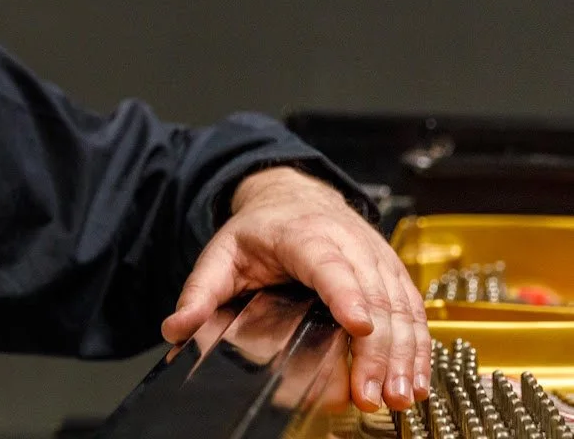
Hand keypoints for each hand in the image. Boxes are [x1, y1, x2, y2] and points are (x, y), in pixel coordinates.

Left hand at [159, 166, 428, 412]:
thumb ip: (199, 292)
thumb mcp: (221, 254)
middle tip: (373, 391)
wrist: (295, 197)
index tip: (359, 325)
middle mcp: (347, 242)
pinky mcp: (392, 272)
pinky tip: (415, 379)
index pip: (327, 264)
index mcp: (303, 235)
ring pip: (399, 304)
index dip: (345, 293)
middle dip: (377, 348)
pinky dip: (418, 346)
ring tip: (398, 395)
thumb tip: (175, 328)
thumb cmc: (261, 228)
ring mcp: (375, 256)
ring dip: (404, 353)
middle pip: (372, 293)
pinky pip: (413, 309)